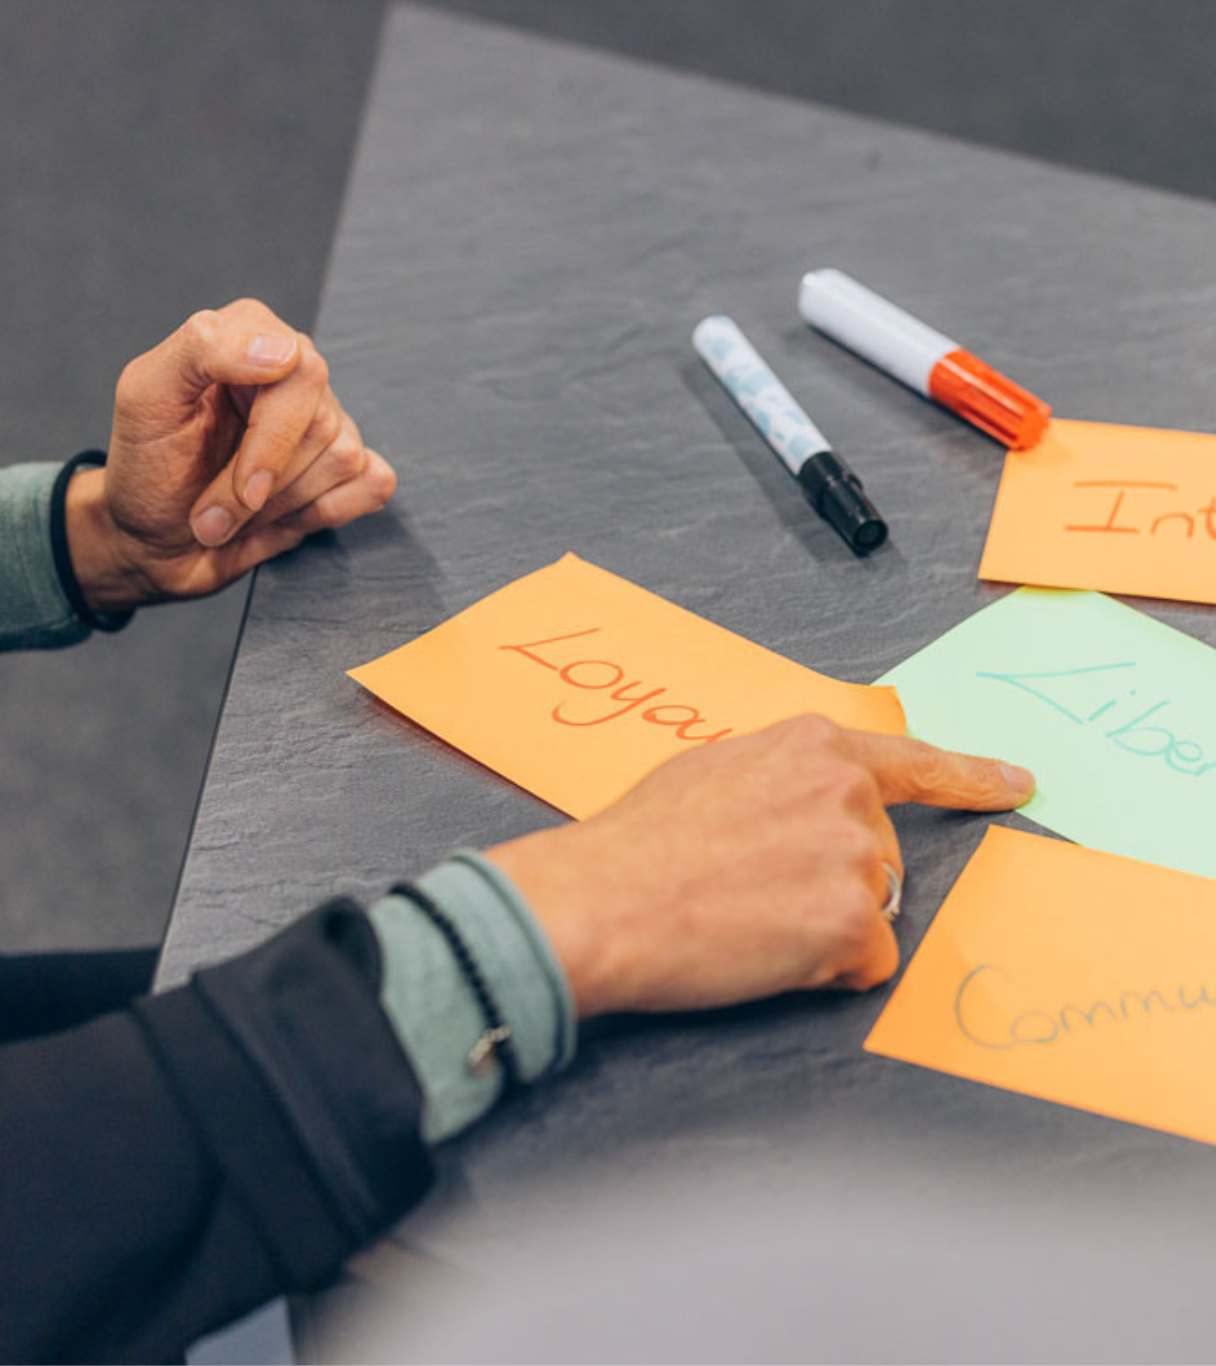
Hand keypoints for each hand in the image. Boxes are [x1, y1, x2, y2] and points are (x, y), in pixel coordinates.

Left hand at [65, 297, 396, 610]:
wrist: (153, 539)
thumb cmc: (147, 468)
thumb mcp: (145, 397)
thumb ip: (202, 349)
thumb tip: (284, 350)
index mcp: (251, 335)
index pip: (300, 371)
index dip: (271, 441)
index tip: (241, 488)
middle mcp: (296, 372)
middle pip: (323, 424)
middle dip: (265, 484)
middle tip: (215, 511)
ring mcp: (327, 420)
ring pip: (345, 460)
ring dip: (283, 505)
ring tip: (240, 511)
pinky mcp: (346, 468)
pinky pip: (374, 484)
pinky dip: (327, 511)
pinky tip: (284, 515)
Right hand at [487, 715, 1034, 1017]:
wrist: (603, 900)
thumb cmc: (638, 840)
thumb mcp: (713, 771)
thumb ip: (781, 776)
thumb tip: (798, 801)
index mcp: (815, 747)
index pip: (913, 762)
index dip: (971, 777)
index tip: (1016, 783)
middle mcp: (849, 792)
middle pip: (881, 857)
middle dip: (836, 883)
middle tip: (755, 893)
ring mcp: (857, 856)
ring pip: (871, 912)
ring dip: (826, 928)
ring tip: (749, 920)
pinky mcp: (855, 921)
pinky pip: (864, 961)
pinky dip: (824, 968)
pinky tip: (766, 951)